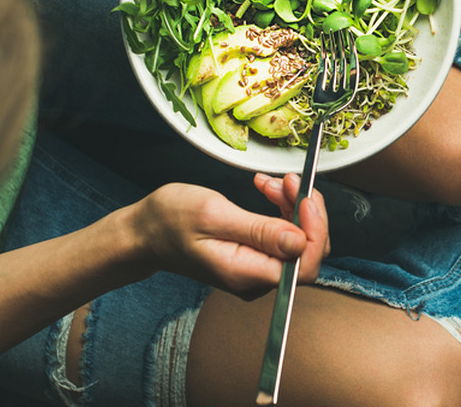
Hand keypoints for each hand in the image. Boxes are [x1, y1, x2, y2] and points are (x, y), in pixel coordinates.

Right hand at [126, 174, 328, 297]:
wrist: (144, 232)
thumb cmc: (169, 221)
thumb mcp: (212, 214)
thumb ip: (258, 230)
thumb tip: (298, 241)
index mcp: (246, 273)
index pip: (305, 264)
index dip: (315, 230)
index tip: (306, 197)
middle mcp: (255, 279)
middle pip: (307, 252)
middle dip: (305, 212)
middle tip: (288, 180)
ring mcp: (255, 271)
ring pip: (297, 241)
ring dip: (292, 206)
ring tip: (271, 182)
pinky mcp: (253, 258)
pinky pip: (282, 237)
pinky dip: (282, 210)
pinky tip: (268, 191)